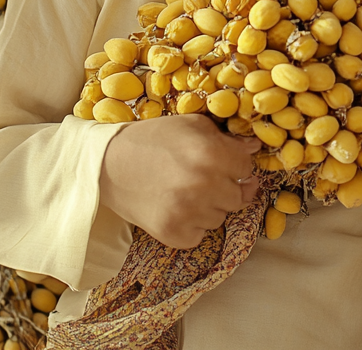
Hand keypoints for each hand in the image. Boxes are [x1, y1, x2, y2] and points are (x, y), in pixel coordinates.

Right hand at [99, 114, 260, 247]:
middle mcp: (204, 185)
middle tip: (205, 176)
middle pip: (238, 195)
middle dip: (227, 185)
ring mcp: (189, 213)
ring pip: (221, 216)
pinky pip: (201, 235)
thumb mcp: (192, 125)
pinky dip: (194, 224)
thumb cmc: (154, 138)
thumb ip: (227, 138)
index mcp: (212, 153)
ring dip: (211, 205)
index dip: (236, 162)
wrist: (108, 164)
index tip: (224, 161)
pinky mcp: (173, 234)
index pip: (246, 166)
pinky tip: (179, 206)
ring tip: (187, 189)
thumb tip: (253, 149)